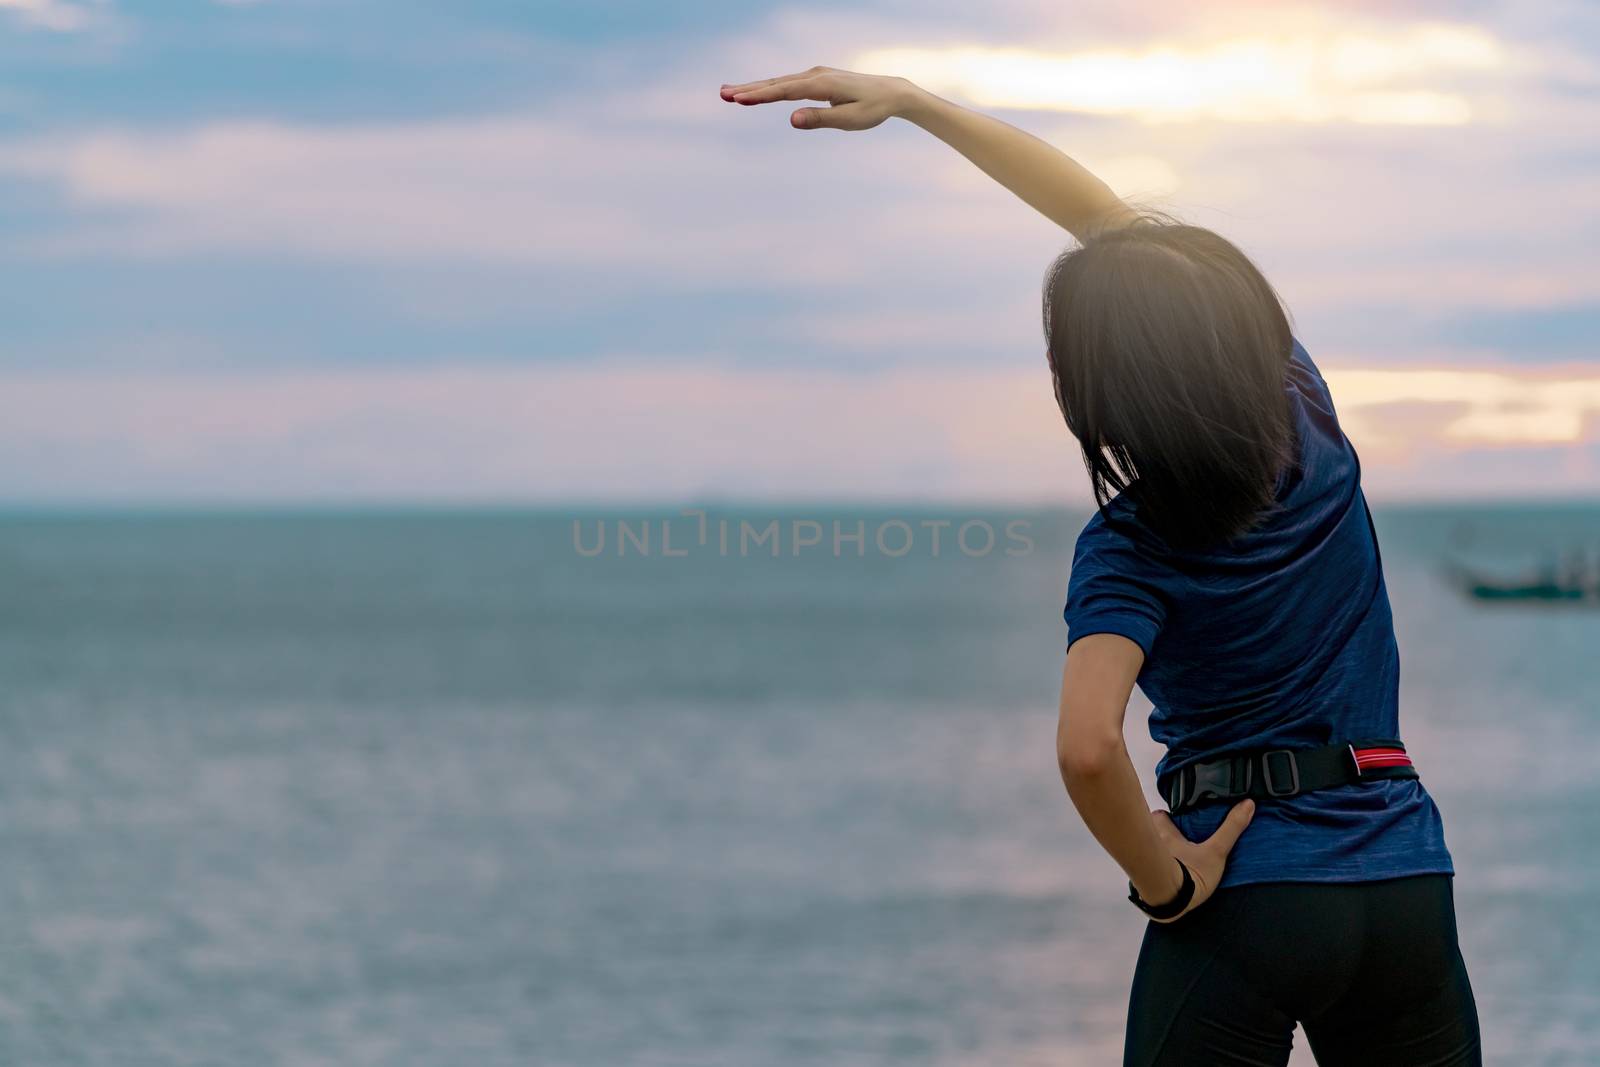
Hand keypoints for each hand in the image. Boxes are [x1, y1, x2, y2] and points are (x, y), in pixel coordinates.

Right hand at [720, 66, 915, 130]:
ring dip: (754, 88)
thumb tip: (791, 119)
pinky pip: (787, 83)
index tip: (738, 99)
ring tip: (729, 93)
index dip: (760, 96)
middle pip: (775, 83)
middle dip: (748, 90)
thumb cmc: (872, 109)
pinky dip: (769, 87)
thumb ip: (819, 119)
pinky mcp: (816, 79)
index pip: (784, 91)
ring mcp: (815, 75)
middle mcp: (815, 75)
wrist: (891, 93)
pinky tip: (755, 91)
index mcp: (821, 85)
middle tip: (722, 95)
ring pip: (779, 82)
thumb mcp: (849, 120)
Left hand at [1144, 799, 1255, 922]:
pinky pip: (1151, 875)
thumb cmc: (1189, 875)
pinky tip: (1172, 884)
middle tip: (1181, 841)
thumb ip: (1230, 830)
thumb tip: (1247, 804)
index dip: (1166, 816)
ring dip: (1162, 856)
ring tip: (1179, 863)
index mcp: (1167, 836)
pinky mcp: (1148, 884)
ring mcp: (1148, 865)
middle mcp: (1155, 847)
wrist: (1170, 902)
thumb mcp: (1215, 852)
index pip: (1160, 816)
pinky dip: (1159, 876)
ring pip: (1153, 855)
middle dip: (1164, 836)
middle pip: (1154, 835)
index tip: (1174, 816)